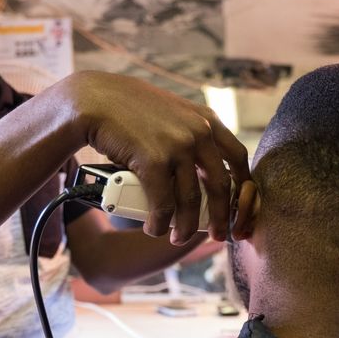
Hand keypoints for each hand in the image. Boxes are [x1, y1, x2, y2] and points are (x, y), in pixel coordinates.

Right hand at [60, 71, 249, 243]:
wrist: (96, 100)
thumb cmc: (131, 110)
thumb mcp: (174, 114)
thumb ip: (191, 135)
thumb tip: (199, 170)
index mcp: (207, 120)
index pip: (238, 157)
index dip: (242, 187)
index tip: (237, 206)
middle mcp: (199, 132)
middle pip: (220, 186)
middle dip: (221, 217)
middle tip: (218, 235)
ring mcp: (178, 146)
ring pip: (190, 201)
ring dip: (186, 227)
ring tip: (177, 237)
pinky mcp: (154, 161)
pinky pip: (163, 204)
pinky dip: (159, 223)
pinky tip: (154, 228)